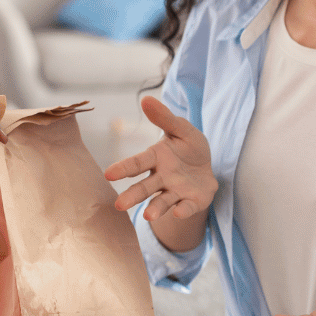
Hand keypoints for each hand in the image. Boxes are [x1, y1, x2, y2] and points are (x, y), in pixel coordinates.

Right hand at [104, 95, 213, 220]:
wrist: (207, 166)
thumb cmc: (188, 146)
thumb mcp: (181, 129)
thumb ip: (164, 118)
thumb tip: (146, 99)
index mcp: (156, 158)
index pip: (137, 163)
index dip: (123, 168)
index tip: (108, 174)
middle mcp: (161, 177)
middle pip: (145, 187)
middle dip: (133, 196)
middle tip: (119, 206)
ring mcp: (175, 191)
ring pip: (162, 201)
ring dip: (155, 209)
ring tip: (148, 216)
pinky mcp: (191, 201)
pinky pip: (187, 206)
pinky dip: (183, 210)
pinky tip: (178, 213)